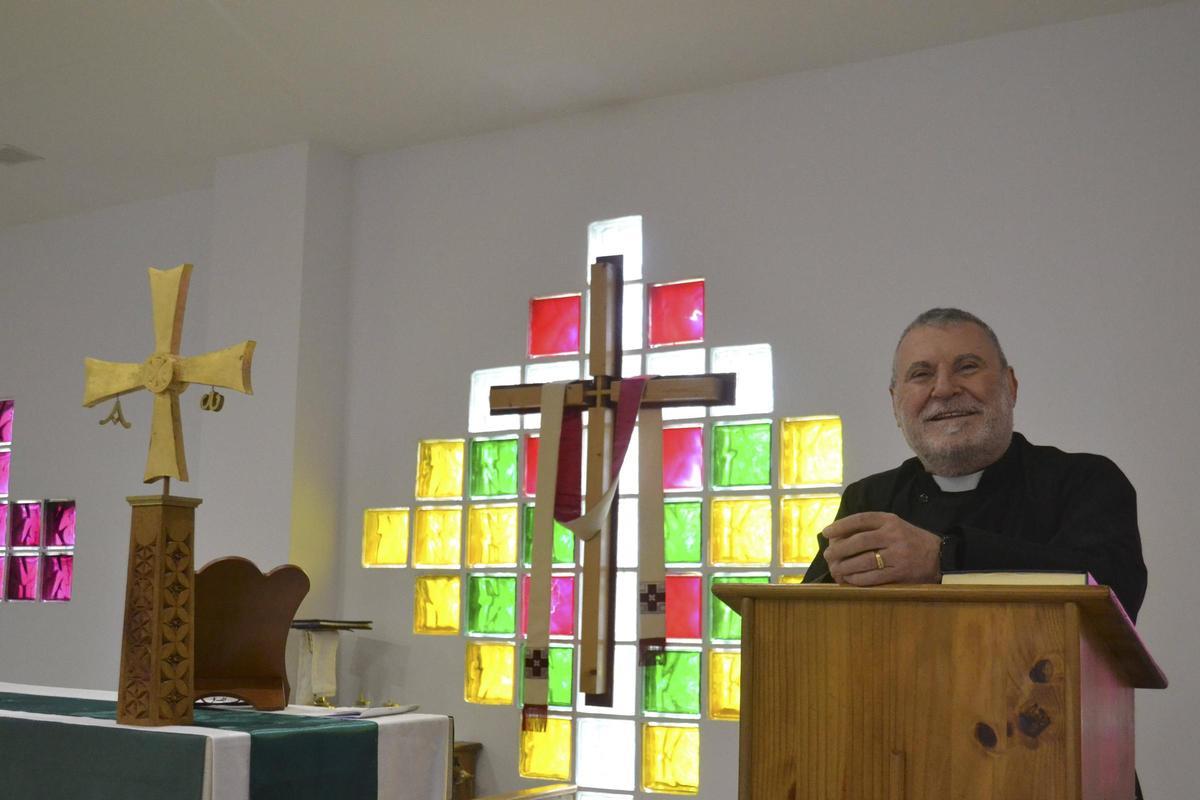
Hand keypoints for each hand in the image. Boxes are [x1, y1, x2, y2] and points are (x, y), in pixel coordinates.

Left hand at [821, 512, 941, 585]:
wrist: (941, 556)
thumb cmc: (911, 541)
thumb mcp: (895, 526)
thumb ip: (872, 528)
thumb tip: (839, 537)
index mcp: (890, 520)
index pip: (860, 520)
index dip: (840, 526)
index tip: (826, 533)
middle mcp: (893, 535)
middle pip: (859, 541)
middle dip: (839, 549)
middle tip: (827, 555)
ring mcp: (898, 555)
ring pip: (864, 561)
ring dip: (845, 567)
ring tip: (835, 569)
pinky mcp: (901, 573)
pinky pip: (873, 577)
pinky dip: (857, 579)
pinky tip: (849, 579)